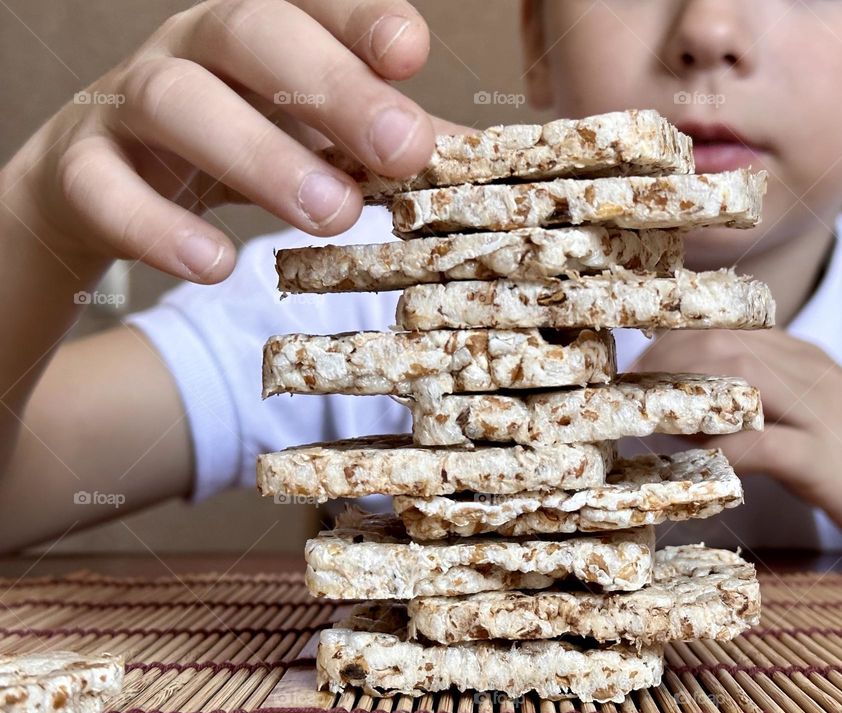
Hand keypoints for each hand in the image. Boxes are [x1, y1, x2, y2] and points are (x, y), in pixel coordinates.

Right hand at [2, 0, 445, 282]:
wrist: (99, 193)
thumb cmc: (228, 154)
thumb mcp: (308, 141)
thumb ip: (376, 147)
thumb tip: (470, 159)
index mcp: (255, 36)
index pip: (308, 4)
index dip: (358, 20)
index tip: (411, 52)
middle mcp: (190, 52)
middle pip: (250, 34)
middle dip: (331, 87)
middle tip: (401, 148)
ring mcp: (126, 106)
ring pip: (177, 101)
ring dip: (260, 156)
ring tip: (331, 216)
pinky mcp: (79, 172)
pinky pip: (105, 189)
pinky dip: (160, 228)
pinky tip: (217, 265)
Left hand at [631, 329, 841, 568]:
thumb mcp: (809, 419)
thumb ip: (757, 404)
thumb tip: (688, 412)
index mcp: (804, 360)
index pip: (727, 328)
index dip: (671, 339)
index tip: (633, 364)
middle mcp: (811, 375)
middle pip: (724, 344)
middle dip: (664, 362)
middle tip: (626, 390)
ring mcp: (823, 414)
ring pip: (740, 378)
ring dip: (682, 394)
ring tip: (643, 417)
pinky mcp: (830, 462)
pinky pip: (763, 444)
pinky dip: (719, 448)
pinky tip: (690, 461)